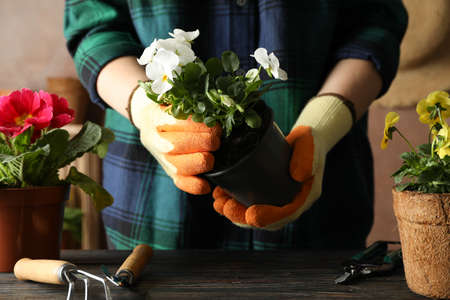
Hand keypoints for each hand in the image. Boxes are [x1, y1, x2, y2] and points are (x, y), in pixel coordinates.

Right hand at [130, 86, 220, 193]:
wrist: (150, 122)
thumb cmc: (170, 108)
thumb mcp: (175, 98)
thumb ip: (192, 104)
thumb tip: (218, 111)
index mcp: (155, 118)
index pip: (177, 123)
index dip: (200, 125)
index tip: (215, 125)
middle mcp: (154, 140)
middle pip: (178, 146)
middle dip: (205, 142)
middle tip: (217, 139)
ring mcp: (161, 159)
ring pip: (181, 167)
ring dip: (203, 161)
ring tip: (212, 155)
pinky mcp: (169, 173)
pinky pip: (182, 184)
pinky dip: (198, 185)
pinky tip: (208, 181)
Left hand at [212, 94, 353, 229]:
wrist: (305, 139)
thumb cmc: (309, 140)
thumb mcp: (309, 145)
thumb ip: (306, 158)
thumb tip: (296, 176)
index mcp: (303, 197)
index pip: (286, 214)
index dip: (269, 218)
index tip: (251, 215)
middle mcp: (290, 203)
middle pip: (266, 220)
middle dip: (242, 217)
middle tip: (224, 207)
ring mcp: (277, 200)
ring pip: (254, 214)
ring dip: (234, 212)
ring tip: (217, 203)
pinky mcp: (266, 192)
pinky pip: (249, 203)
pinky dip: (234, 202)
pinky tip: (219, 195)